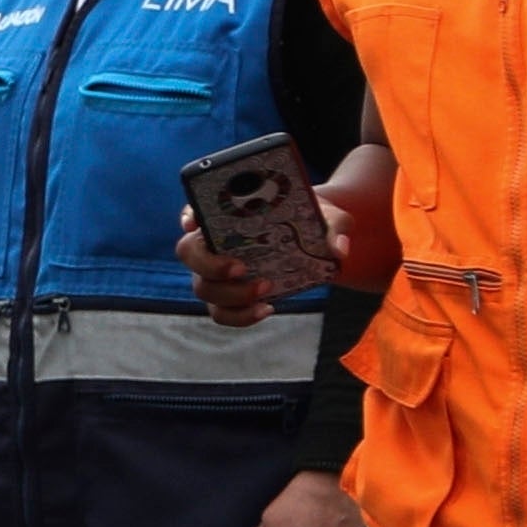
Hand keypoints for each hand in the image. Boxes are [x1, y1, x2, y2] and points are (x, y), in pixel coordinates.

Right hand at [175, 177, 388, 325]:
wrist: (315, 242)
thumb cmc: (310, 220)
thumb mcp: (327, 216)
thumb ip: (335, 225)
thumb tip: (338, 249)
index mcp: (226, 214)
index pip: (194, 210)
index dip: (188, 217)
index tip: (195, 223)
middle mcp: (212, 242)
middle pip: (188, 253)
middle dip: (208, 264)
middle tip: (240, 268)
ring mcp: (216, 273)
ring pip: (203, 288)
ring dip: (231, 294)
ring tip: (266, 289)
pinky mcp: (229, 298)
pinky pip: (221, 313)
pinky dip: (241, 316)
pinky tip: (268, 309)